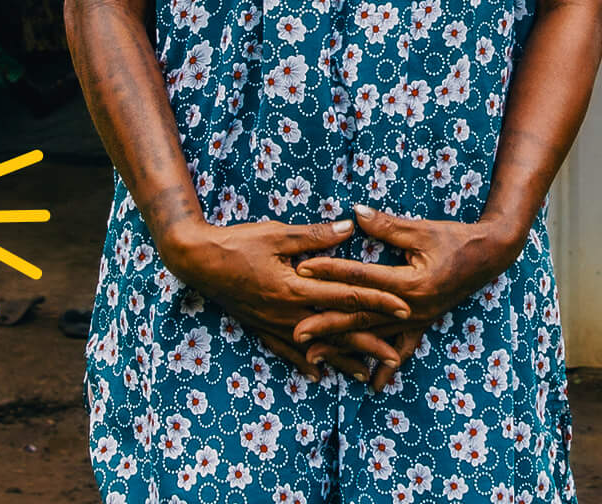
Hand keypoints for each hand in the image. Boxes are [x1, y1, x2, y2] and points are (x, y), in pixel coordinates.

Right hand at [157, 217, 411, 380]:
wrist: (196, 262)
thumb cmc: (237, 243)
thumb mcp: (277, 233)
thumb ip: (315, 235)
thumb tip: (350, 228)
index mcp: (295, 287)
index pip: (346, 295)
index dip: (377, 300)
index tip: (404, 307)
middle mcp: (287, 312)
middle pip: (336, 330)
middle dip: (368, 343)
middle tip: (395, 355)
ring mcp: (273, 323)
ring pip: (315, 347)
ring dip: (341, 360)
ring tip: (365, 374)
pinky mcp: (261, 326)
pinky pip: (287, 350)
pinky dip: (305, 362)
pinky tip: (319, 373)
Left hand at [289, 205, 530, 383]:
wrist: (490, 256)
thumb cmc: (454, 239)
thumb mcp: (420, 231)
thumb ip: (386, 226)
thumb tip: (355, 213)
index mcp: (409, 284)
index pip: (361, 278)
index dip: (330, 272)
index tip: (302, 270)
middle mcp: (411, 309)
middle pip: (361, 317)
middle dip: (326, 325)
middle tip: (296, 333)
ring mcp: (417, 320)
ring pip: (374, 337)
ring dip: (344, 347)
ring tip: (314, 357)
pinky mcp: (422, 323)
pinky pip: (401, 349)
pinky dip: (385, 366)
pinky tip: (372, 385)